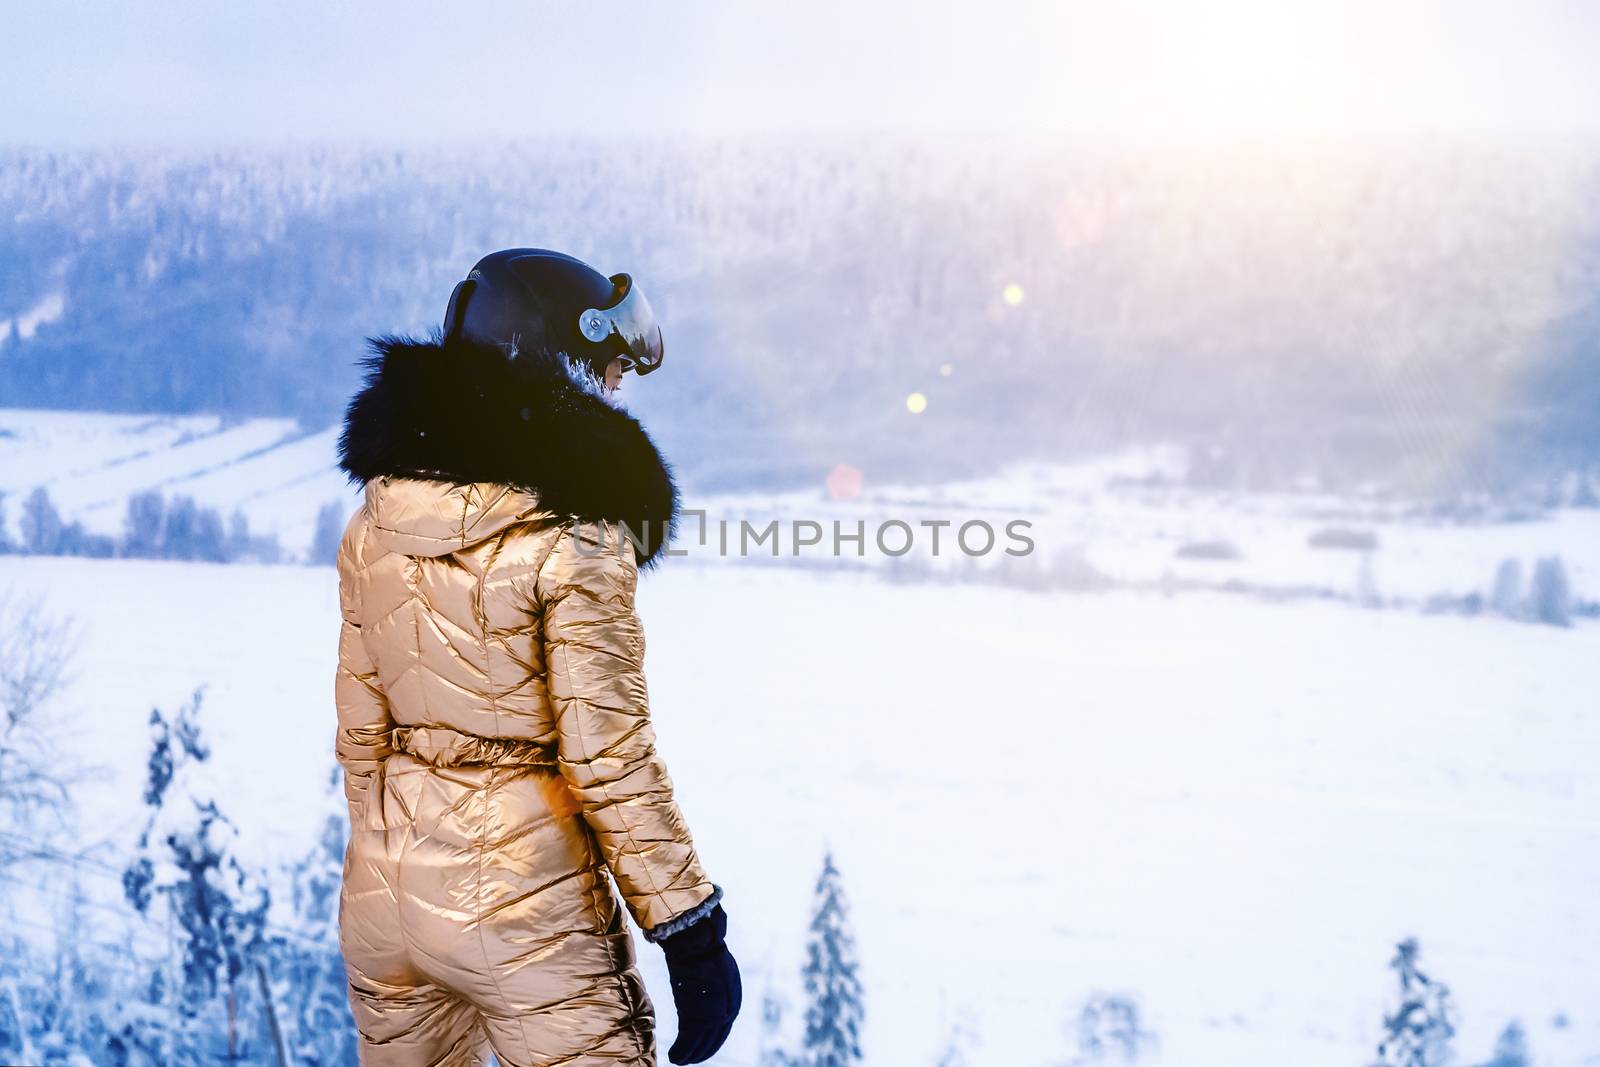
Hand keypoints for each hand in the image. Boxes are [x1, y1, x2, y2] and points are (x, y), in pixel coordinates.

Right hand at [659, 904, 741, 1063]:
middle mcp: (727, 1012)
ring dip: (690, 1054)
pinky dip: (681, 1051)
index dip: (713, 1042)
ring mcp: (712, 1015)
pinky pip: (688, 1041)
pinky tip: (674, 1056)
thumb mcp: (718, 971)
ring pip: (700, 1044)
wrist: (698, 946)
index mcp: (734, 1001)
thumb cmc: (705, 953)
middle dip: (702, 1051)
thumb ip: (716, 988)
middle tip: (691, 1059)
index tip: (703, 1049)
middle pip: (713, 1039)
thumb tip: (708, 989)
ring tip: (680, 1060)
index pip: (723, 1030)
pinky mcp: (696, 1016)